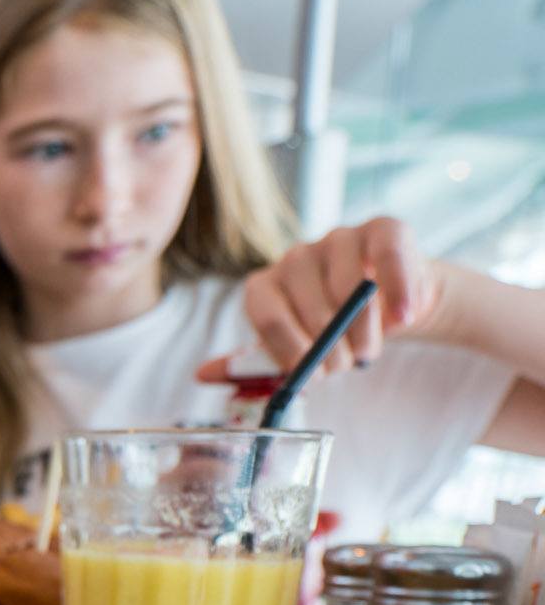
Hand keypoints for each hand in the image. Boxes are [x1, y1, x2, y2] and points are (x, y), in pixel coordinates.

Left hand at [194, 217, 442, 383]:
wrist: (392, 308)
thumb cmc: (334, 332)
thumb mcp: (292, 350)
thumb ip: (251, 364)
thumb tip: (201, 374)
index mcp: (266, 286)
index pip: (266, 314)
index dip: (289, 348)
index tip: (310, 373)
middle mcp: (295, 257)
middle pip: (307, 302)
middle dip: (328, 344)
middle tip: (344, 366)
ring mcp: (338, 238)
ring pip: (346, 284)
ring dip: (361, 328)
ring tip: (368, 350)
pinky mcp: (382, 230)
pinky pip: (386, 255)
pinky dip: (397, 289)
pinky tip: (404, 317)